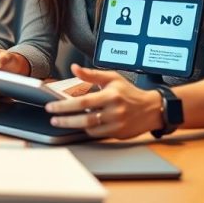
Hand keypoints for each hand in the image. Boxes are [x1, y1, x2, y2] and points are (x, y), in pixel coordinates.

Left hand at [44, 64, 163, 139]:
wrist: (151, 109)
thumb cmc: (129, 92)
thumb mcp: (112, 78)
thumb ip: (91, 74)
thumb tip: (74, 68)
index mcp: (110, 95)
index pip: (83, 102)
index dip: (64, 106)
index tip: (51, 107)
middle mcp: (114, 111)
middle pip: (84, 119)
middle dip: (65, 120)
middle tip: (53, 119)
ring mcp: (116, 125)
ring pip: (90, 129)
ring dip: (75, 125)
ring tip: (64, 121)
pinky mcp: (118, 134)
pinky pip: (97, 134)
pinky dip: (88, 129)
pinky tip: (82, 124)